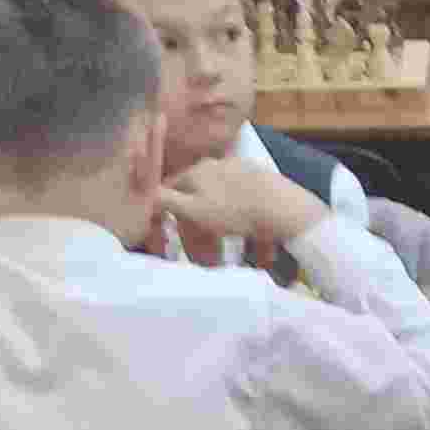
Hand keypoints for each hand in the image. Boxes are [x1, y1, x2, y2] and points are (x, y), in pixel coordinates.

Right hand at [158, 146, 325, 254]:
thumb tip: (146, 194)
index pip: (171, 192)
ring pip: (226, 211)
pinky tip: (261, 255)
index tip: (171, 241)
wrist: (283, 207)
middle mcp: (218, 167)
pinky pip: (251, 214)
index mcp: (197, 172)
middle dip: (200, 234)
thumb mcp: (192, 209)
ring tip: (232, 261)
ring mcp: (244, 174)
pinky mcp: (266, 186)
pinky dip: (251, 235)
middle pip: (200, 203)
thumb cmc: (233, 211)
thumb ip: (166, 200)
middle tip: (205, 259)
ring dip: (225, 238)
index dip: (168, 218)